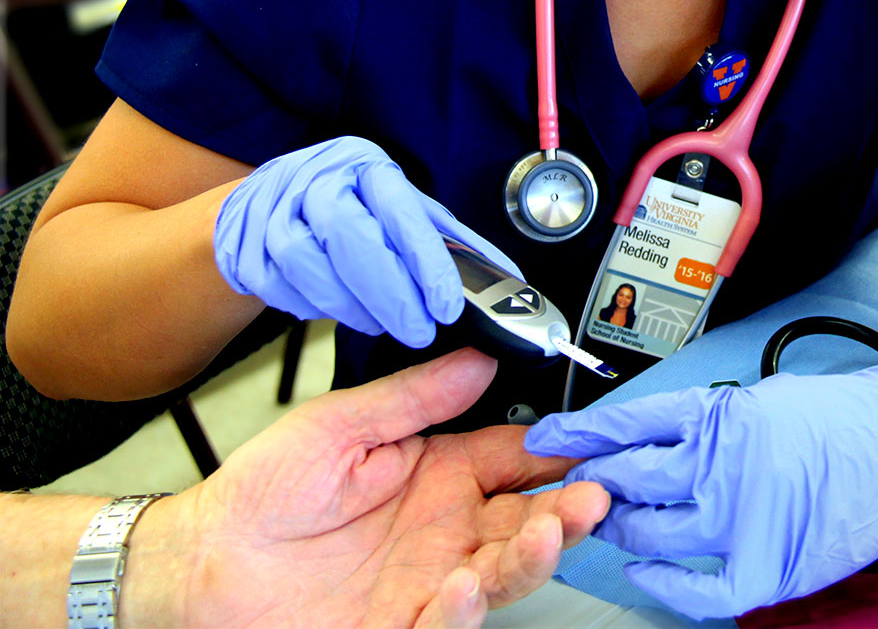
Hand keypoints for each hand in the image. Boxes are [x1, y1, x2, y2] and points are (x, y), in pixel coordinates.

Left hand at [130, 349, 608, 628]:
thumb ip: (414, 396)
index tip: (590, 440)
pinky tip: (467, 582)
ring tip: (549, 532)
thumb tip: (479, 360)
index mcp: (440, 471)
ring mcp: (430, 578)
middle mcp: (445, 527)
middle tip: (595, 494)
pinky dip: (464, 608)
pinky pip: (448, 622)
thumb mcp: (341, 424)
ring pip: (504, 570)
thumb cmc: (260, 492)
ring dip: (535, 554)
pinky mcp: (403, 624)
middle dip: (568, 508)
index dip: (557, 449)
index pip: (517, 455)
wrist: (199, 560)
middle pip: (528, 517)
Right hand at [214, 136, 520, 346]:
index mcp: (367, 167)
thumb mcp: (403, 211)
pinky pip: (283, 287)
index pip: (403, 213)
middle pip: (354, 238)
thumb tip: (507, 277)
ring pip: (313, 267)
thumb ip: (451, 242)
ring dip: (352, 307)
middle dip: (391, 295)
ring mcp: (275, 210)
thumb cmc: (349, 206)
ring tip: (377, 322)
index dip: (427, 264)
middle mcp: (319, 179)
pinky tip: (333, 306)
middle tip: (418, 330)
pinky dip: (314, 306)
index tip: (447, 307)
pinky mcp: (245, 245)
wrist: (266, 204)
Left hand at [524, 364, 877, 618]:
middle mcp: (724, 466)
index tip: (549, 437)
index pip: (631, 425)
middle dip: (595, 484)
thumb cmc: (840, 418)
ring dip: (623, 527)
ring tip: (613, 521)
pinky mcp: (768, 565)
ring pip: (653, 531)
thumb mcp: (758, 398)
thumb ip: (704, 421)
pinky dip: (664, 582)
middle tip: (579, 486)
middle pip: (631, 480)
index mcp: (721, 416)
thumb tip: (650, 441)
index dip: (582, 433)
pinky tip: (647, 570)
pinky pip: (697, 587)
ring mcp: (744, 519)